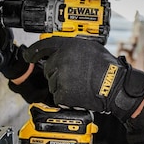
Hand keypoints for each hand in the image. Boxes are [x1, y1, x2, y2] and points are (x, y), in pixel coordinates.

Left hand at [23, 37, 143, 121]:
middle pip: (48, 68)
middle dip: (58, 73)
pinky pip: (57, 96)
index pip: (43, 46)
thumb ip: (73, 47)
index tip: (28, 56)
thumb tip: (61, 49)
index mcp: (68, 46)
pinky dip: (66, 97)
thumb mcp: (91, 47)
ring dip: (62, 85)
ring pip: (52, 83)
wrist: (115, 86)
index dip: (33, 52)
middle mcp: (61, 59)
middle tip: (75, 76)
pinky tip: (79, 93)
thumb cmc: (107, 68)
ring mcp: (60, 76)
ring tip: (80, 84)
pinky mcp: (61, 92)